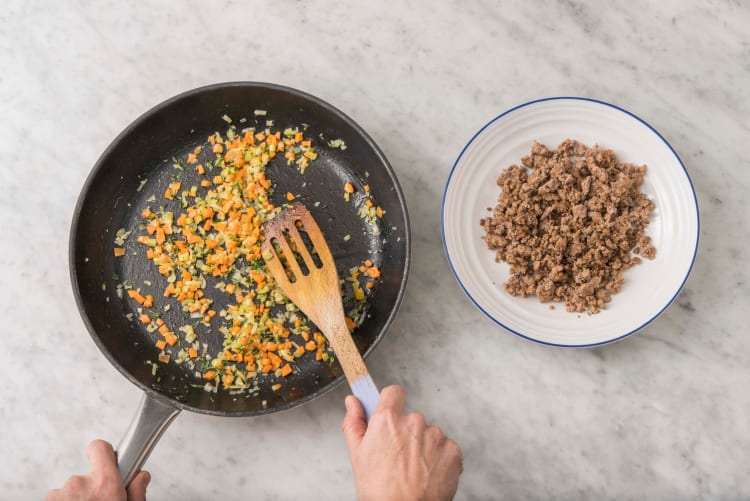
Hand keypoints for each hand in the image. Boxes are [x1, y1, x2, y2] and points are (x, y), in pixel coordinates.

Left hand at [46, 440, 149, 500]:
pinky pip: (57, 499)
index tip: (106, 459)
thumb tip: (141, 477)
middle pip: (87, 474)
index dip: (103, 452)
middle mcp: (80, 484)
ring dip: (76, 499)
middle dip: (91, 487)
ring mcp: (60, 494)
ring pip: (70, 490)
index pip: (99, 447)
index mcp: (104, 482)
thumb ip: (136, 492)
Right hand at [342, 385, 462, 500]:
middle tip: (398, 457)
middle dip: (407, 434)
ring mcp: (435, 435)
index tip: (390, 414)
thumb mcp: (358, 456)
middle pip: (411, 418)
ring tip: (413, 470)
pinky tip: (428, 474)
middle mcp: (413, 422)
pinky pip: (445, 447)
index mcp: (388, 420)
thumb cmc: (380, 491)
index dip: (391, 403)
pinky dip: (439, 459)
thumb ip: (355, 423)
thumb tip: (352, 402)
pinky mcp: (452, 450)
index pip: (393, 393)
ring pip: (429, 434)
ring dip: (424, 447)